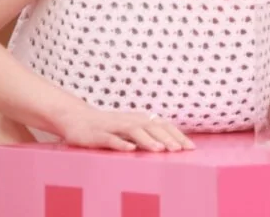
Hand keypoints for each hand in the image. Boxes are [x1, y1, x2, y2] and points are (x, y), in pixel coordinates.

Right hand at [56, 104, 194, 152]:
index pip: (163, 126)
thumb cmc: (110, 126)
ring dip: (148, 140)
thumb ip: (150, 133)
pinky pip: (111, 139)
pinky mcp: (98, 135)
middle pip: (152, 127)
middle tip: (180, 150)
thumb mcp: (132, 128)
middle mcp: (130, 120)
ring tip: (160, 150)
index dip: (177, 135)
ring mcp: (114, 127)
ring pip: (134, 131)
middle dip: (167, 138)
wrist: (78, 119)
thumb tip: (173, 143)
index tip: (191, 148)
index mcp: (140, 119)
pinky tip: (130, 149)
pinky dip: (121, 143)